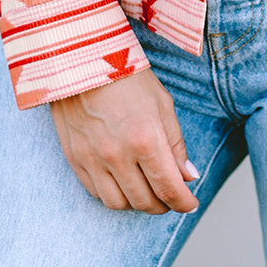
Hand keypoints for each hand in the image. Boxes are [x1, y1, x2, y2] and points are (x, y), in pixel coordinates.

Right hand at [50, 68, 199, 214]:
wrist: (82, 61)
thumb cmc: (127, 77)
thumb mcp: (162, 104)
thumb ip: (175, 144)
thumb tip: (188, 175)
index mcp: (145, 139)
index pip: (169, 188)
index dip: (184, 202)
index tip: (190, 203)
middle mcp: (118, 155)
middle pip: (145, 201)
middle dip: (163, 204)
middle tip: (171, 197)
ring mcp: (93, 159)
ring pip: (119, 204)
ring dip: (138, 204)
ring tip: (147, 191)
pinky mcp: (75, 159)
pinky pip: (96, 193)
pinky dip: (114, 194)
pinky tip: (123, 183)